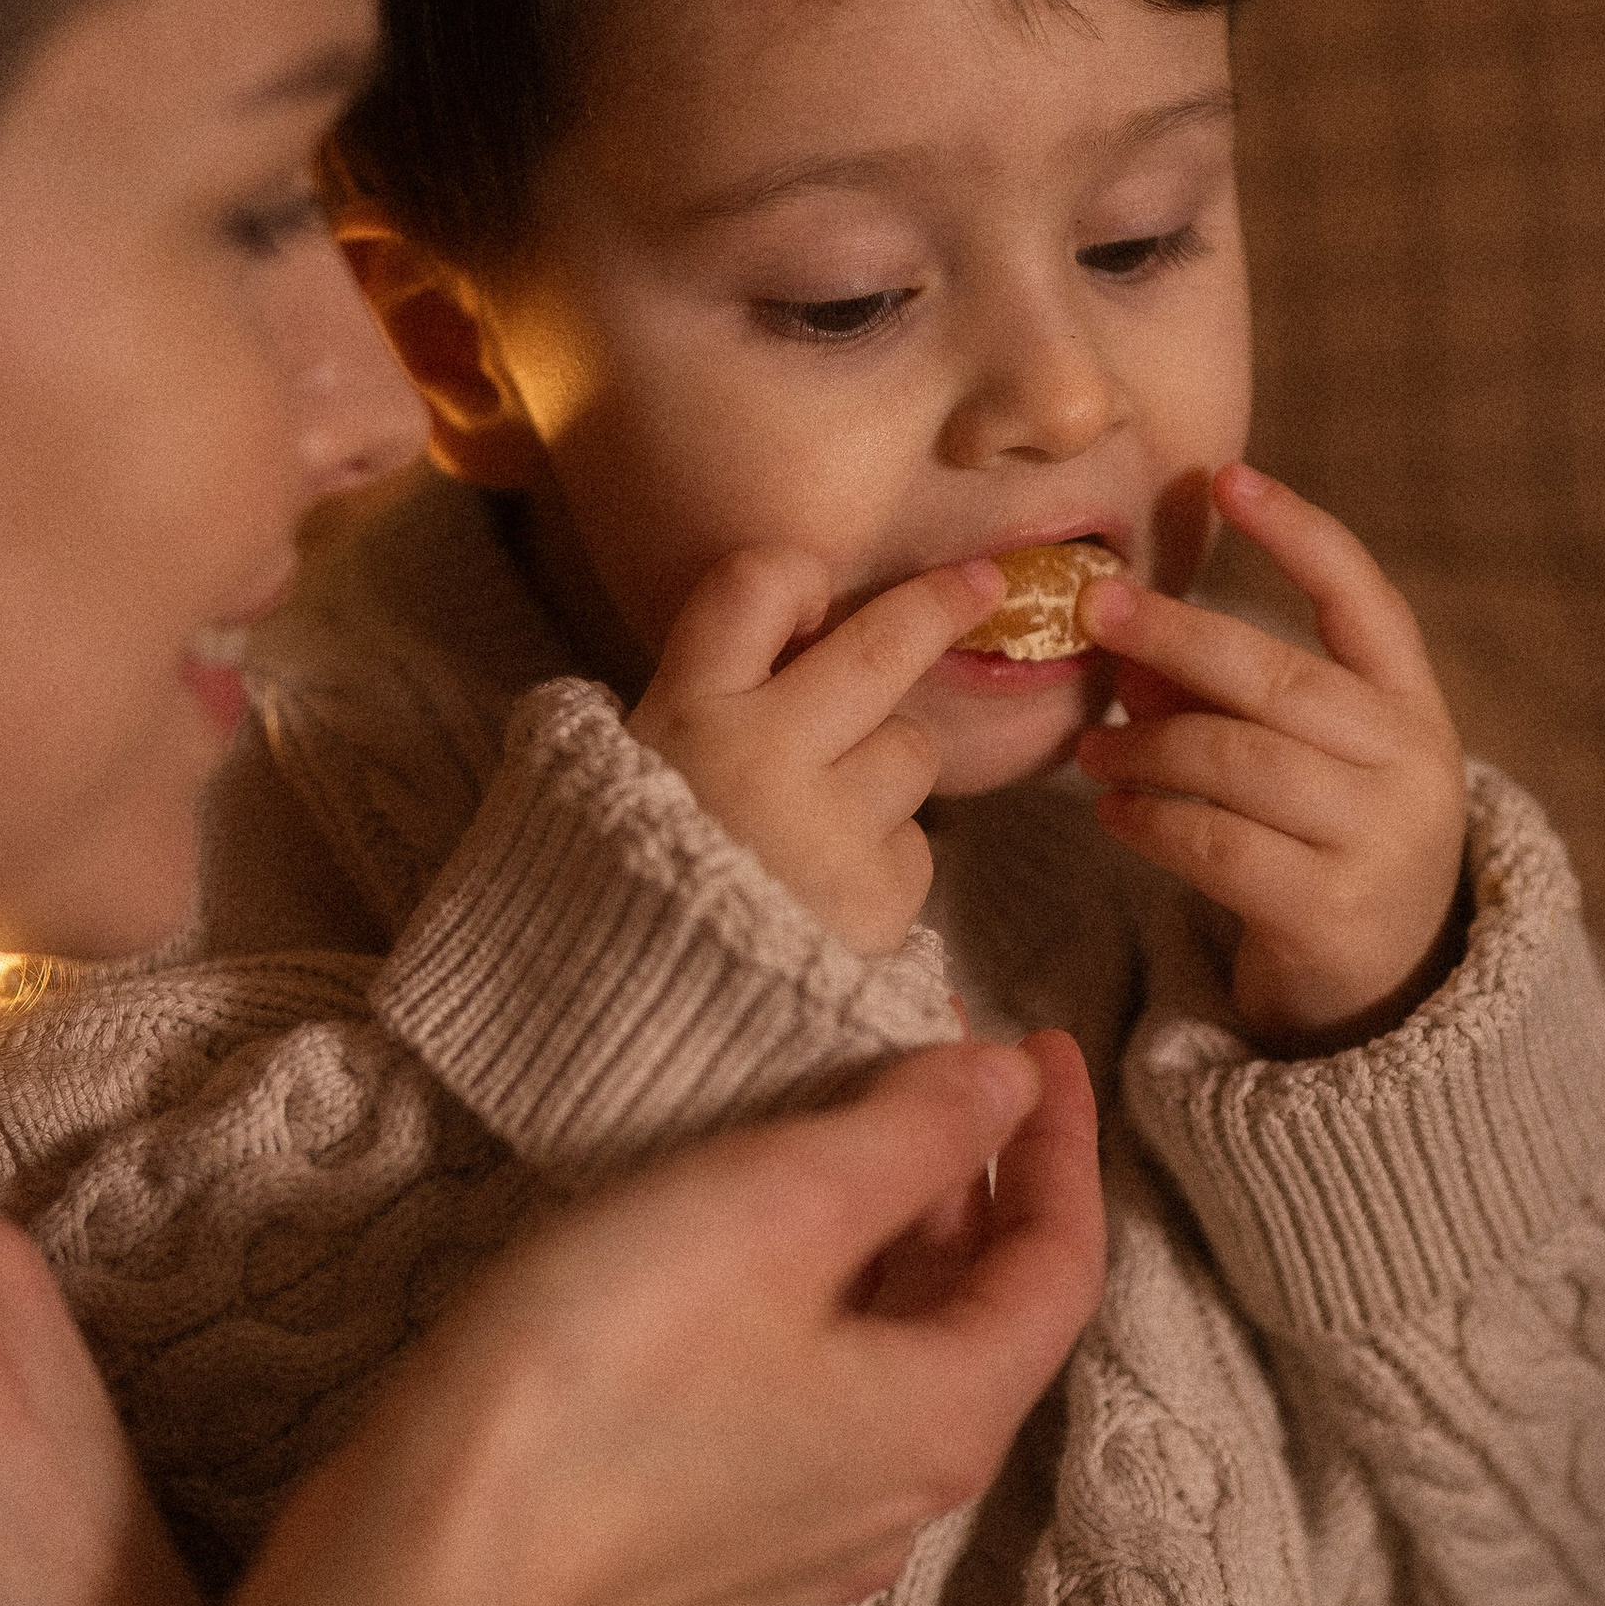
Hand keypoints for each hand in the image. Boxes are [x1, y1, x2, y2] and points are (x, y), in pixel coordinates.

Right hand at [396, 1024, 1104, 1605]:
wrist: (430, 1564)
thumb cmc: (604, 1367)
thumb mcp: (773, 1206)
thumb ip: (908, 1137)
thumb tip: (1009, 1085)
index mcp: (946, 1417)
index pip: (1060, 1263)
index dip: (1061, 1141)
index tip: (1040, 1037)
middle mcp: (905, 1493)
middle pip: (983, 1313)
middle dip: (972, 1175)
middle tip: (928, 1051)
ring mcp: (812, 1530)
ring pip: (899, 1354)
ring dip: (897, 1232)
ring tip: (848, 1122)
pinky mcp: (723, 1538)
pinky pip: (823, 1396)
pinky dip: (830, 1297)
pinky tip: (761, 1244)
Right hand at [629, 548, 1005, 953]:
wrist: (635, 1028)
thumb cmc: (624, 892)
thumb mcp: (621, 778)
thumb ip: (700, 706)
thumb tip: (796, 638)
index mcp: (685, 716)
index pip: (753, 586)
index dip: (796, 577)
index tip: (818, 594)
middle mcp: (761, 757)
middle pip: (879, 648)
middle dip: (941, 603)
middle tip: (983, 584)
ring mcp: (828, 828)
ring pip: (910, 750)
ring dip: (884, 771)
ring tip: (817, 829)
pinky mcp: (877, 896)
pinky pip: (913, 847)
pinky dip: (882, 861)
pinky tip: (826, 896)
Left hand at [1075, 462, 1467, 1053]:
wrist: (1386, 987)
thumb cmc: (1324, 842)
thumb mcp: (1297, 759)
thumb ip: (1224, 698)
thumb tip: (1128, 643)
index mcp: (1413, 704)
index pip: (1363, 598)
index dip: (1298, 532)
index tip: (1227, 478)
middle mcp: (1411, 763)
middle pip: (1277, 678)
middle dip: (1176, 635)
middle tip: (1097, 608)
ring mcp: (1377, 839)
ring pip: (1236, 761)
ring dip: (1145, 744)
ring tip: (1091, 745)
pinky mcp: (1329, 911)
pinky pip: (1216, 843)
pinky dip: (1151, 818)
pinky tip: (1115, 809)